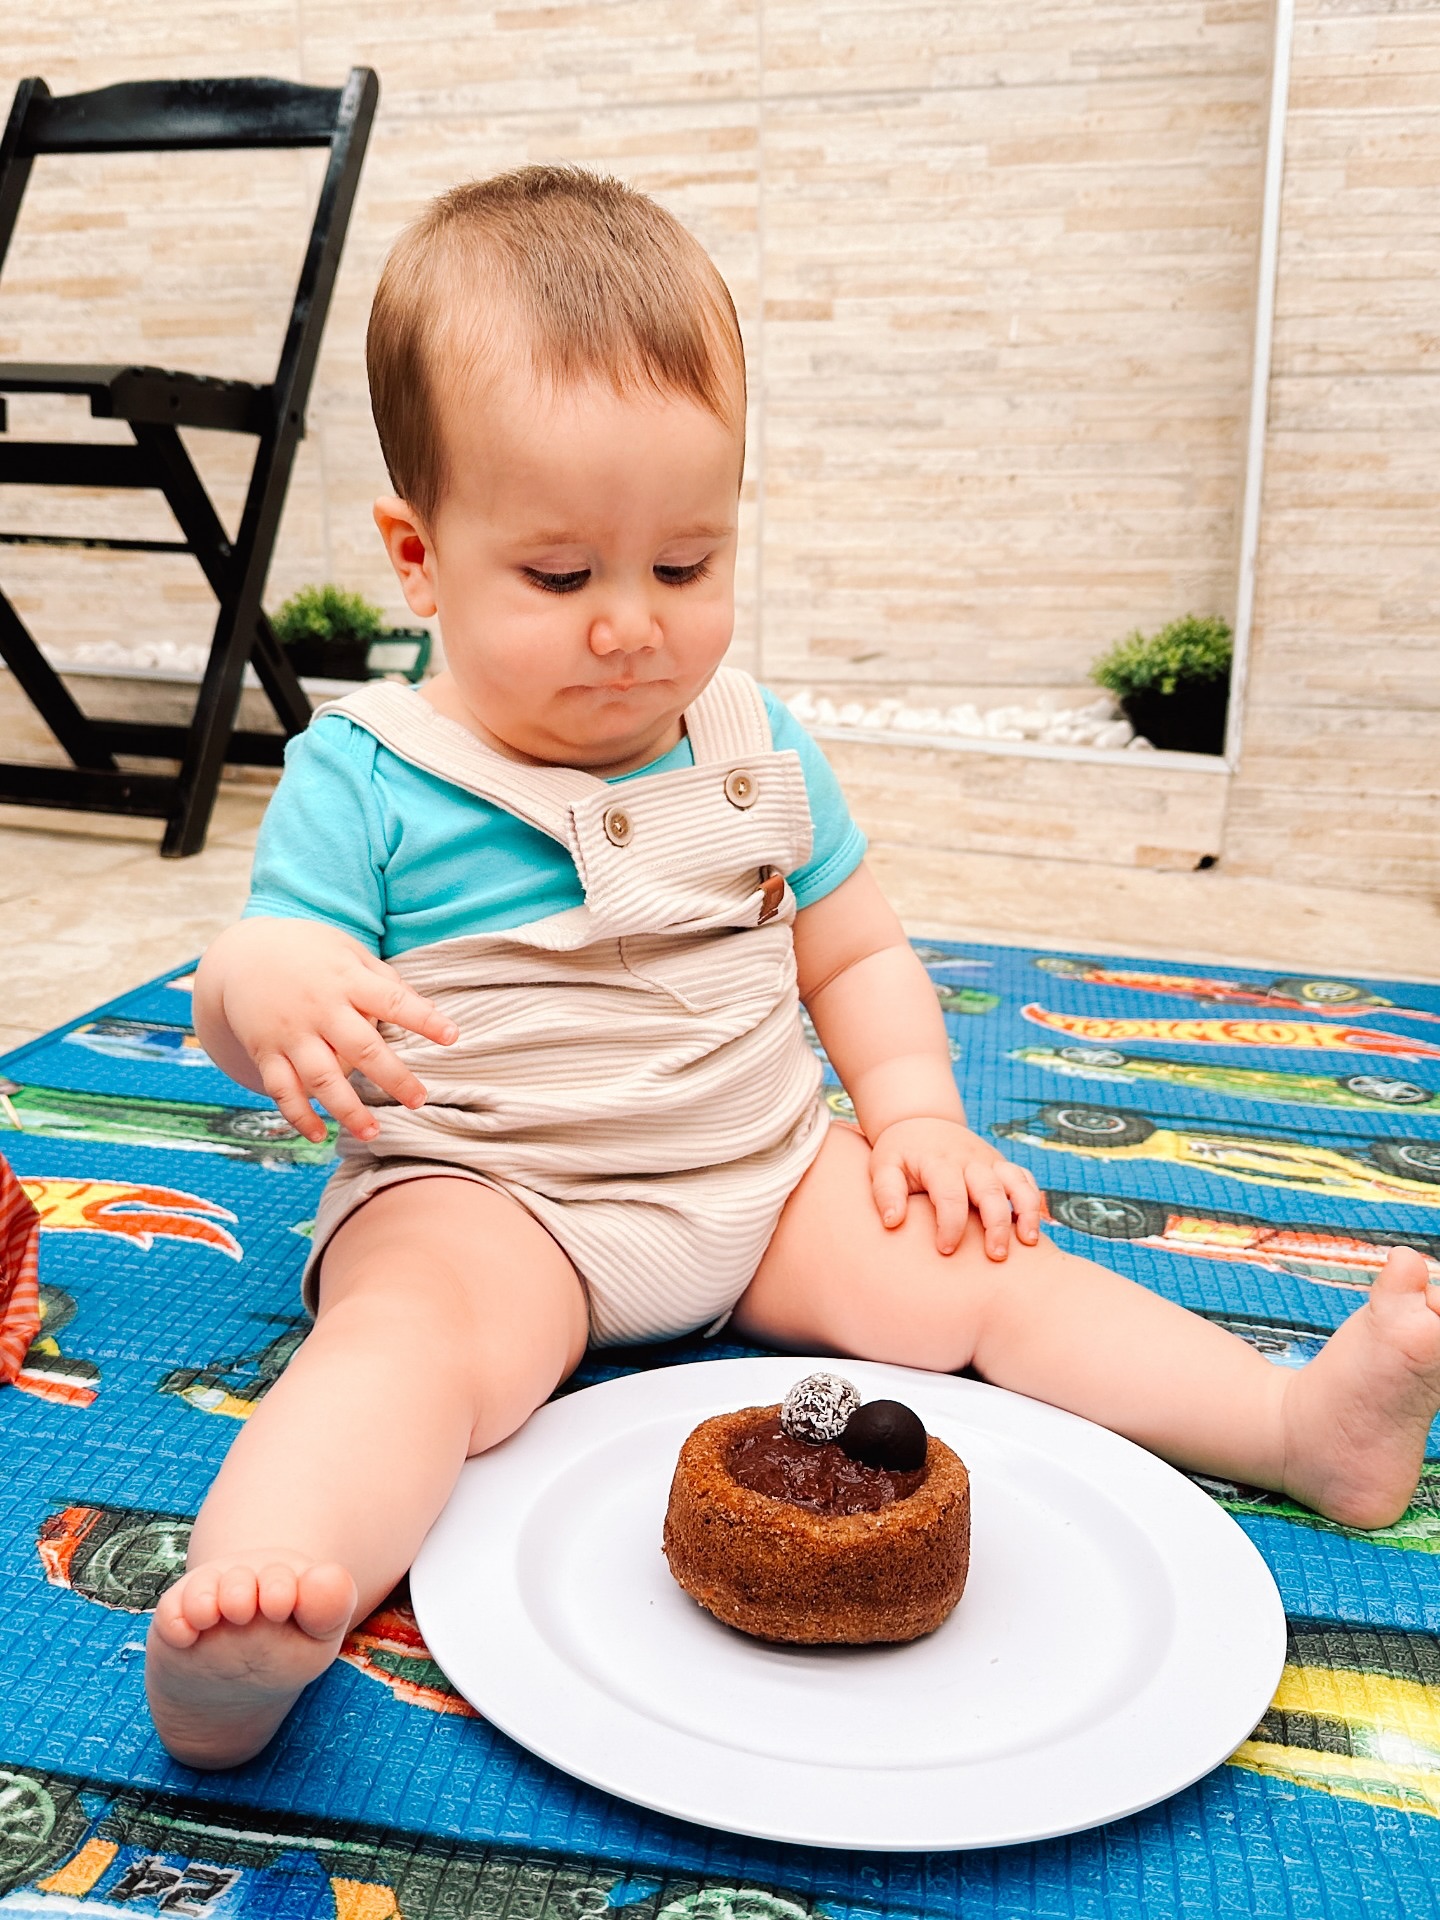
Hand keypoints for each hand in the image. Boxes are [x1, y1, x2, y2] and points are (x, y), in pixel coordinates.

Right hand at [202, 919, 456, 1142]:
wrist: (243, 953)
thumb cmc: (310, 953)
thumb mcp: (348, 951)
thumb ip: (384, 980)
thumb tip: (426, 1008)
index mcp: (346, 981)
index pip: (392, 1000)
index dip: (424, 1018)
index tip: (453, 1036)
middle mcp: (320, 1009)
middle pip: (362, 1049)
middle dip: (393, 1078)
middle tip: (419, 1099)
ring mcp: (291, 1033)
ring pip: (322, 1079)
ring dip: (348, 1110)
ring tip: (373, 1133)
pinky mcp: (266, 1051)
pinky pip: (282, 1089)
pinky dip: (299, 1115)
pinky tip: (320, 1135)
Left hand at [868, 1118, 1042, 1259]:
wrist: (921, 1121)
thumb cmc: (900, 1152)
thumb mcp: (884, 1166)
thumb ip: (887, 1192)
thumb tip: (892, 1222)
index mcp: (939, 1162)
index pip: (951, 1195)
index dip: (951, 1225)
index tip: (945, 1250)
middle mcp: (969, 1160)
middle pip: (990, 1190)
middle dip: (996, 1224)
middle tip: (995, 1256)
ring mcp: (989, 1161)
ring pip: (1016, 1182)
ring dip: (1026, 1211)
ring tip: (1029, 1242)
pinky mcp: (1000, 1164)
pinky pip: (1025, 1178)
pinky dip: (1033, 1199)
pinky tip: (1031, 1227)